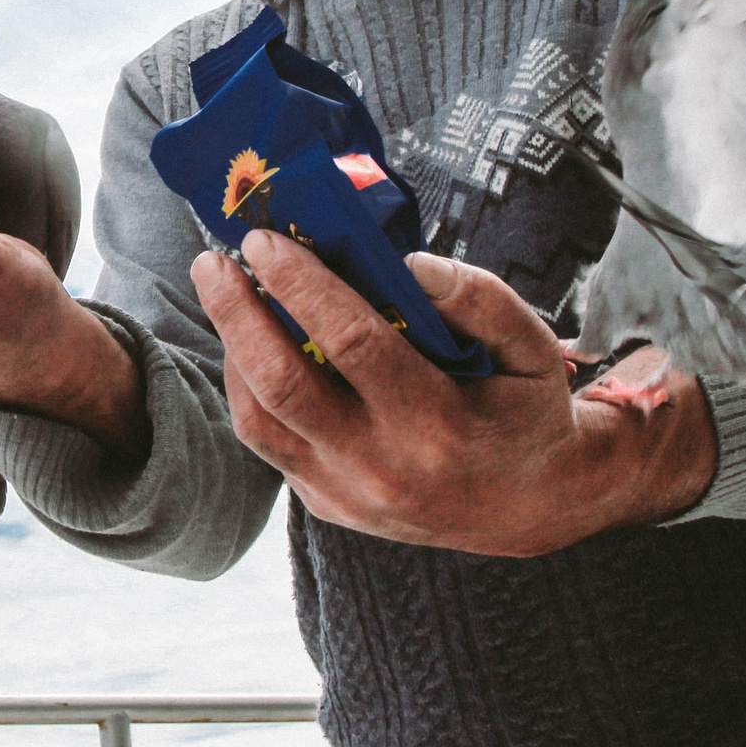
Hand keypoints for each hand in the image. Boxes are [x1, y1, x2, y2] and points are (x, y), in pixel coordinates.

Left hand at [193, 233, 715, 556]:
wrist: (530, 506)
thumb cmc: (526, 411)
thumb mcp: (532, 345)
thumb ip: (476, 297)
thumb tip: (404, 266)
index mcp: (439, 427)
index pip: (353, 343)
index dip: (303, 286)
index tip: (268, 240)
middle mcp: (384, 470)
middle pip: (283, 386)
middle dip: (237, 314)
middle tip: (213, 261)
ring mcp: (348, 496)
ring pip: (259, 421)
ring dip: (231, 349)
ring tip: (223, 292)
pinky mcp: (326, 505)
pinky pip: (269, 443)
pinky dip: (249, 387)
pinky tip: (250, 341)